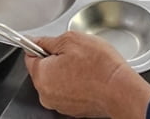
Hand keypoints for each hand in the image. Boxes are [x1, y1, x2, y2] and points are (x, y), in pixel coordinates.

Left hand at [25, 32, 149, 118]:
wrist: (120, 90)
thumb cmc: (99, 66)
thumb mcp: (71, 40)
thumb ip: (48, 40)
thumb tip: (36, 41)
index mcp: (42, 76)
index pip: (29, 56)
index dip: (40, 47)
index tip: (51, 44)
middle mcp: (46, 95)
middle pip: (43, 70)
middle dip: (55, 60)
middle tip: (74, 53)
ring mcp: (60, 105)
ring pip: (56, 81)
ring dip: (66, 72)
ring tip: (84, 65)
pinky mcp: (73, 110)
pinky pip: (68, 91)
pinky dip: (75, 84)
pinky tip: (88, 76)